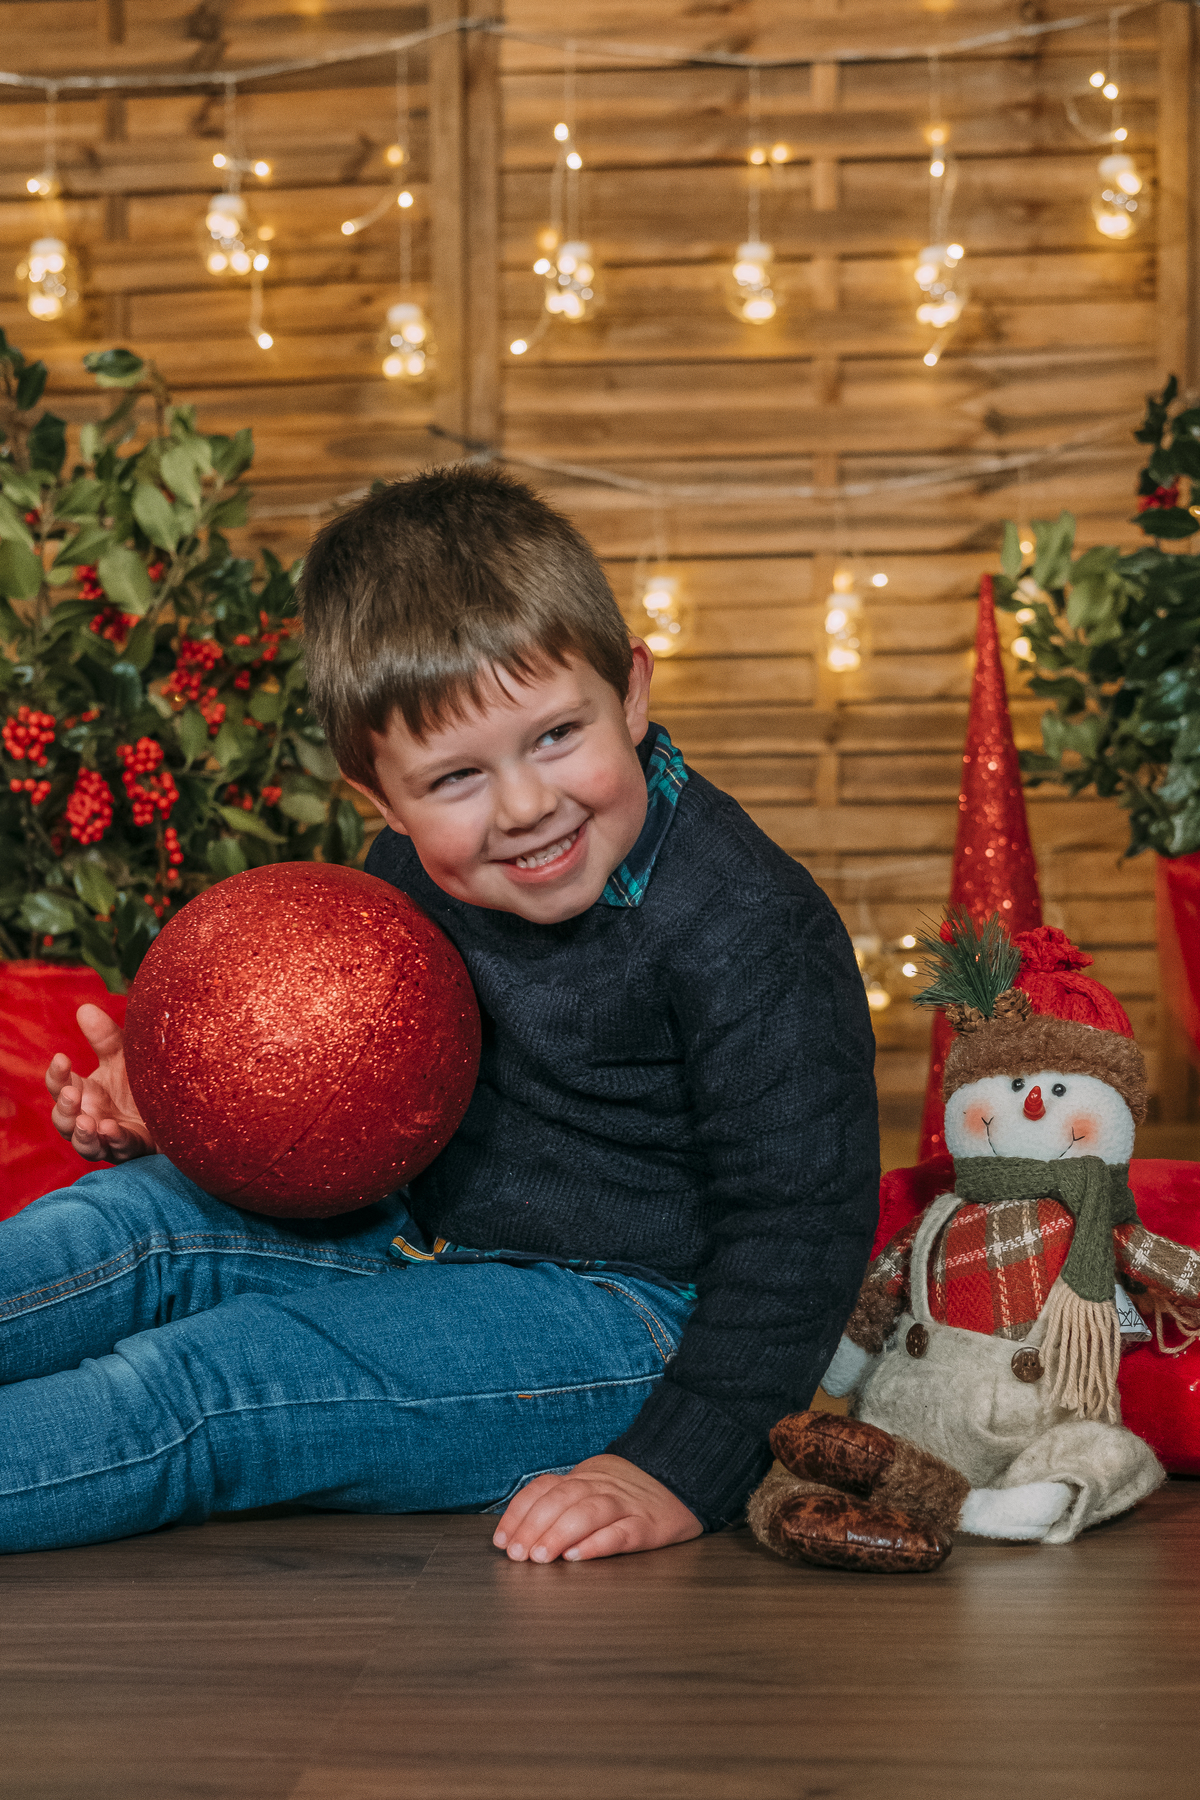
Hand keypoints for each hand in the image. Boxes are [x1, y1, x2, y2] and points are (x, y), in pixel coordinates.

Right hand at [45, 1004, 155, 1163]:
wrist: (180, 1101)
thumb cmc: (144, 1079)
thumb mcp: (124, 1055)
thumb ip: (105, 1038)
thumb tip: (85, 1009)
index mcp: (85, 1093)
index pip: (59, 1085)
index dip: (56, 1074)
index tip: (62, 1057)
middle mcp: (91, 1117)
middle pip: (64, 1120)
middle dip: (64, 1109)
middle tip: (71, 1094)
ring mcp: (109, 1138)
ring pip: (85, 1144)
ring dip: (82, 1134)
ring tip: (88, 1122)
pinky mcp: (133, 1149)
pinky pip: (119, 1150)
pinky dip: (114, 1141)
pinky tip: (112, 1130)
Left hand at [492, 1453, 702, 1563]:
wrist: (683, 1476)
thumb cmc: (629, 1490)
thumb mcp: (593, 1484)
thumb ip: (563, 1501)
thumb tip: (519, 1530)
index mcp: (583, 1478)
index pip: (543, 1489)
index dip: (519, 1513)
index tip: (501, 1541)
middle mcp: (601, 1487)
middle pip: (562, 1500)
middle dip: (534, 1527)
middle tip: (518, 1554)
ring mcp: (626, 1505)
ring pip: (589, 1512)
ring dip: (560, 1534)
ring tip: (541, 1557)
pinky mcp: (648, 1525)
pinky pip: (622, 1532)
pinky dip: (598, 1543)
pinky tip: (579, 1556)